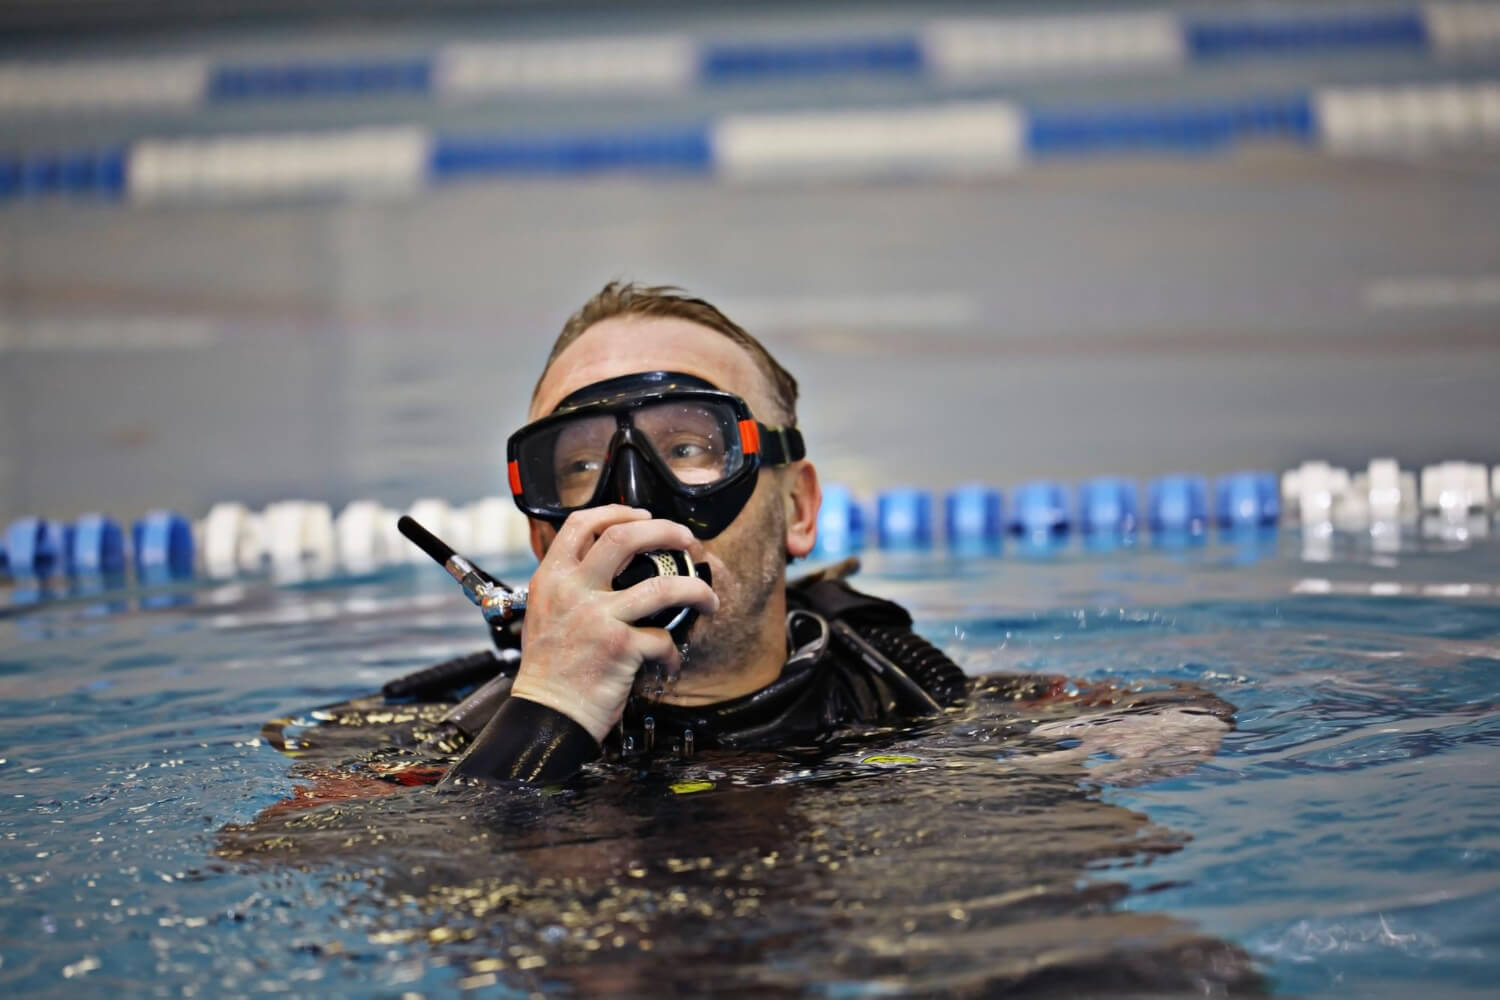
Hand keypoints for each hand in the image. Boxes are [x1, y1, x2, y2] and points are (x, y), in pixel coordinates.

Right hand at [509, 505, 718, 742]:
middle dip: (666, 530)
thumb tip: (603, 566)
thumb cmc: (548, 670)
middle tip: (687, 539)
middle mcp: (573, 590)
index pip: (581, 524)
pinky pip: (663, 639)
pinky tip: (668, 662)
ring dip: (696, 589)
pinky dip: (672, 652)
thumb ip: (568, 585)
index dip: (617, 511)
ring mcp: (598, 617)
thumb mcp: (543, 612)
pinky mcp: (621, 646)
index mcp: (552, 578)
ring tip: (707, 598)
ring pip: (663, 586)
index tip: (642, 515)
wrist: (547, 714)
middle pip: (625, 537)